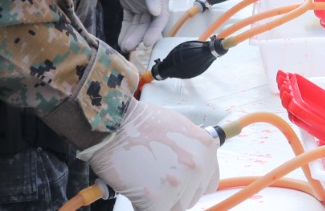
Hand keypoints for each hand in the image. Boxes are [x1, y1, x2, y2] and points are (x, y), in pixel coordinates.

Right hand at [80, 98, 220, 210]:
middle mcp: (198, 167)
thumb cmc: (141, 121)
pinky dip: (142, 205)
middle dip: (175, 192)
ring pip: (175, 207)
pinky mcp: (157, 200)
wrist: (115, 122)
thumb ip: (190, 150)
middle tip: (155, 179)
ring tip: (144, 182)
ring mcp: (179, 184)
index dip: (193, 184)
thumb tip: (188, 167)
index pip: (209, 182)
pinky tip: (134, 188)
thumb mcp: (178, 127)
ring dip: (161, 200)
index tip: (181, 183)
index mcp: (206, 148)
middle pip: (192, 196)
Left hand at [107, 0, 169, 50]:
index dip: (154, 32)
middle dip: (139, 36)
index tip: (146, 42)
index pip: (159, 19)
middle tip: (129, 46)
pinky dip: (125, 31)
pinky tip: (120, 40)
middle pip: (148, 25)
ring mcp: (141, 6)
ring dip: (132, 36)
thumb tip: (155, 12)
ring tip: (123, 46)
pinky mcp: (129, 6)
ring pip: (137, 26)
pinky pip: (128, 22)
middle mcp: (153, 5)